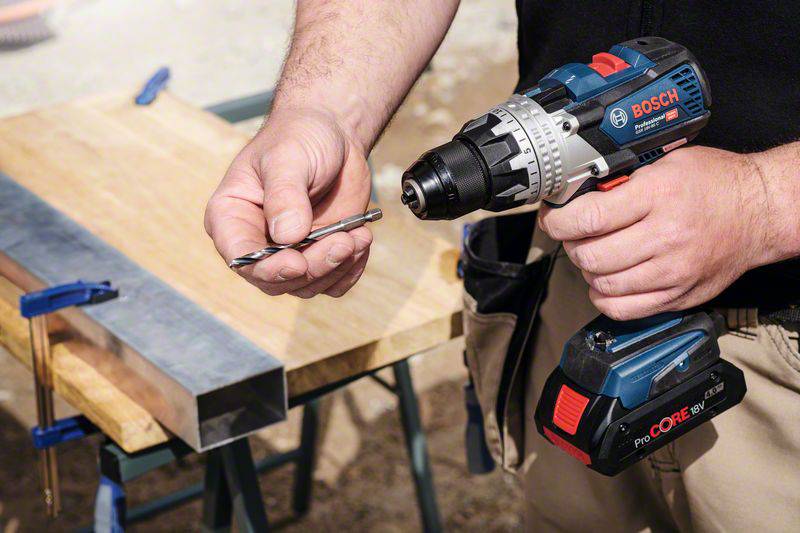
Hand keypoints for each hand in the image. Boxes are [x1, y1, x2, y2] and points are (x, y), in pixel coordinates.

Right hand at [205, 108, 372, 297]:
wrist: (333, 135)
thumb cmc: (299, 136)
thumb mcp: (287, 157)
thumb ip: (284, 195)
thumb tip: (287, 236)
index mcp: (232, 217)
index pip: (240, 257)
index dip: (267, 269)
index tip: (297, 262)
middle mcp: (256, 241)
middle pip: (277, 280)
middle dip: (314, 266)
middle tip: (344, 241)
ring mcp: (289, 252)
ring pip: (308, 284)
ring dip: (337, 266)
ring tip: (359, 235)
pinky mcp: (320, 255)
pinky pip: (334, 282)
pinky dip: (351, 269)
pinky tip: (361, 240)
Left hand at [538, 146, 769, 319]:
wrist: (761, 211)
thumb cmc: (715, 183)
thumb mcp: (666, 163)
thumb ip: (623, 180)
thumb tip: (579, 195)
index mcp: (658, 196)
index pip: (588, 218)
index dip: (559, 221)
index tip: (554, 219)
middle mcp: (665, 236)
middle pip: (590, 255)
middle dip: (571, 245)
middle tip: (574, 235)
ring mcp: (672, 271)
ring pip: (603, 284)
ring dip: (587, 271)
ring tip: (593, 255)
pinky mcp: (678, 295)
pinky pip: (625, 309)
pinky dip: (604, 298)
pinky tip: (606, 282)